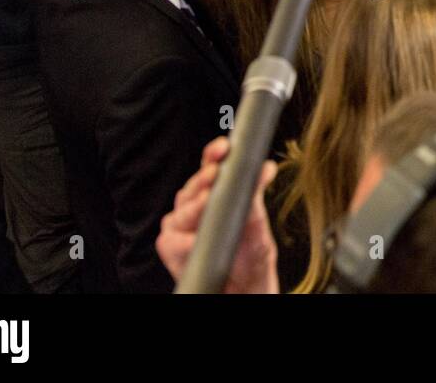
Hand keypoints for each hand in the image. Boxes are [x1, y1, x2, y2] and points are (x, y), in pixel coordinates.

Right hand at [155, 136, 278, 293]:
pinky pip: (173, 240)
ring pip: (182, 209)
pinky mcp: (170, 247)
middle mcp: (193, 204)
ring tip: (207, 202)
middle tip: (216, 174)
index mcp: (213, 191)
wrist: (244, 287)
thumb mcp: (258, 222)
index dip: (214, 155)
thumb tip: (265, 168)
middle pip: (193, 185)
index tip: (224, 149)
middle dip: (204, 180)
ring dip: (195, 207)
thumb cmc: (250, 254)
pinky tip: (194, 240)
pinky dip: (184, 240)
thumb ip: (255, 194)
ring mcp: (179, 224)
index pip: (210, 165)